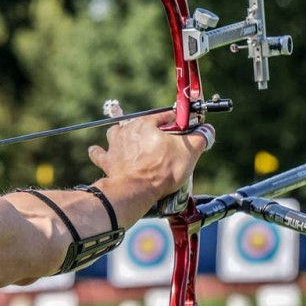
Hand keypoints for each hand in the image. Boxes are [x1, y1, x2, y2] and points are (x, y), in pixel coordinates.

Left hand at [87, 111, 212, 198]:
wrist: (137, 190)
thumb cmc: (162, 169)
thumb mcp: (189, 151)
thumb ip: (200, 138)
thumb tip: (207, 130)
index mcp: (147, 124)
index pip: (164, 116)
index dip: (175, 121)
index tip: (183, 127)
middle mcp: (128, 131)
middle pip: (140, 125)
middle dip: (151, 131)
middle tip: (162, 143)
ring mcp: (116, 146)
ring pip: (116, 133)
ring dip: (122, 136)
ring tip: (130, 141)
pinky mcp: (108, 162)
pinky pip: (99, 154)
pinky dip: (98, 153)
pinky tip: (97, 151)